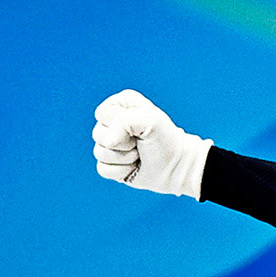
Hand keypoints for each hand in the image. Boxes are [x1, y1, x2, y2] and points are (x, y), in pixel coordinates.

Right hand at [91, 89, 211, 197]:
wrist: (177, 167)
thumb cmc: (166, 142)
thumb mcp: (150, 120)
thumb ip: (122, 120)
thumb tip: (108, 142)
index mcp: (120, 105)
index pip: (102, 113)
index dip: (119, 124)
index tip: (140, 130)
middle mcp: (112, 122)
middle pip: (98, 134)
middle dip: (122, 144)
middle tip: (141, 144)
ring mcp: (110, 144)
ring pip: (99, 153)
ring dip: (123, 158)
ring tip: (139, 156)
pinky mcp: (111, 163)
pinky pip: (102, 169)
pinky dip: (120, 171)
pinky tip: (134, 168)